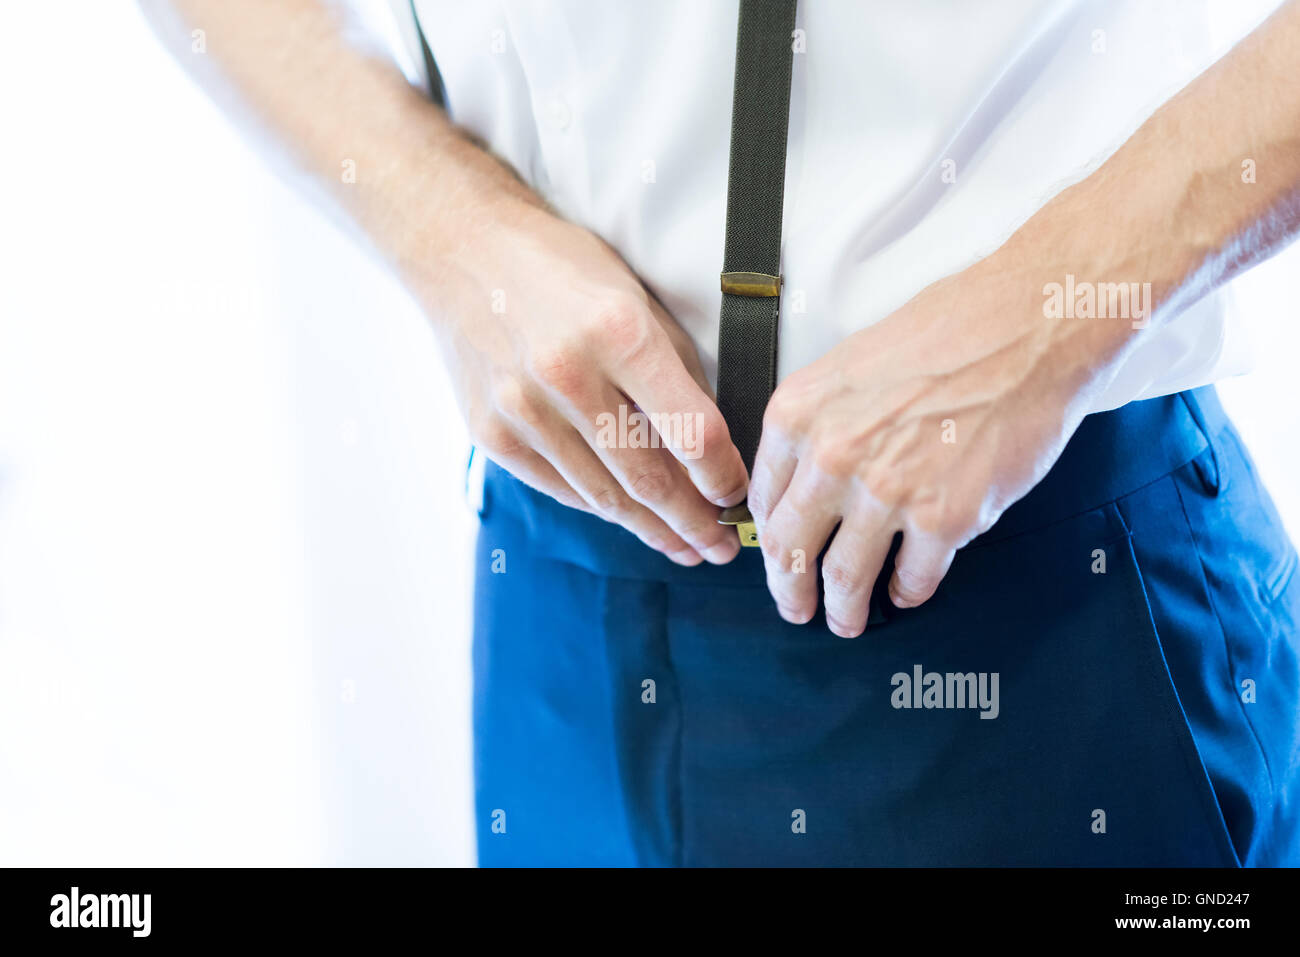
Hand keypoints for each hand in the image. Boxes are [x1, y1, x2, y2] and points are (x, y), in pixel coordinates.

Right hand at [424, 198, 748, 565]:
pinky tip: (630, 519)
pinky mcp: (493, 434)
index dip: (724, 475)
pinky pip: (561, 489)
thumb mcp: (635, 297)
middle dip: (694, 522)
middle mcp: (568, 375)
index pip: (692, 431)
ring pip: (604, 495)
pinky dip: (601, 508)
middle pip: (649, 476)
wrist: (462, 251)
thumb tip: (713, 444)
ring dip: (651, 529)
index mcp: (619, 332)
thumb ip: (674, 370)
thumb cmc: (561, 268)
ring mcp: (523, 410)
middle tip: (720, 548)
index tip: (738, 495)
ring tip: (683, 546)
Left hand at [749, 253, 1126, 635]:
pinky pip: (914, 577)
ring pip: (845, 576)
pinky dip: (909, 592)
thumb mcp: (851, 364)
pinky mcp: (945, 518)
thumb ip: (821, 422)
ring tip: (844, 621)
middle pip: (791, 548)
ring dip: (843, 609)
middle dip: (789, 588)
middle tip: (794, 606)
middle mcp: (832, 457)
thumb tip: (808, 476)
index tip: (776, 553)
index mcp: (800, 414)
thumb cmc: (950, 330)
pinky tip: (907, 591)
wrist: (1028, 326)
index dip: (769, 535)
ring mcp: (887, 492)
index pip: (765, 497)